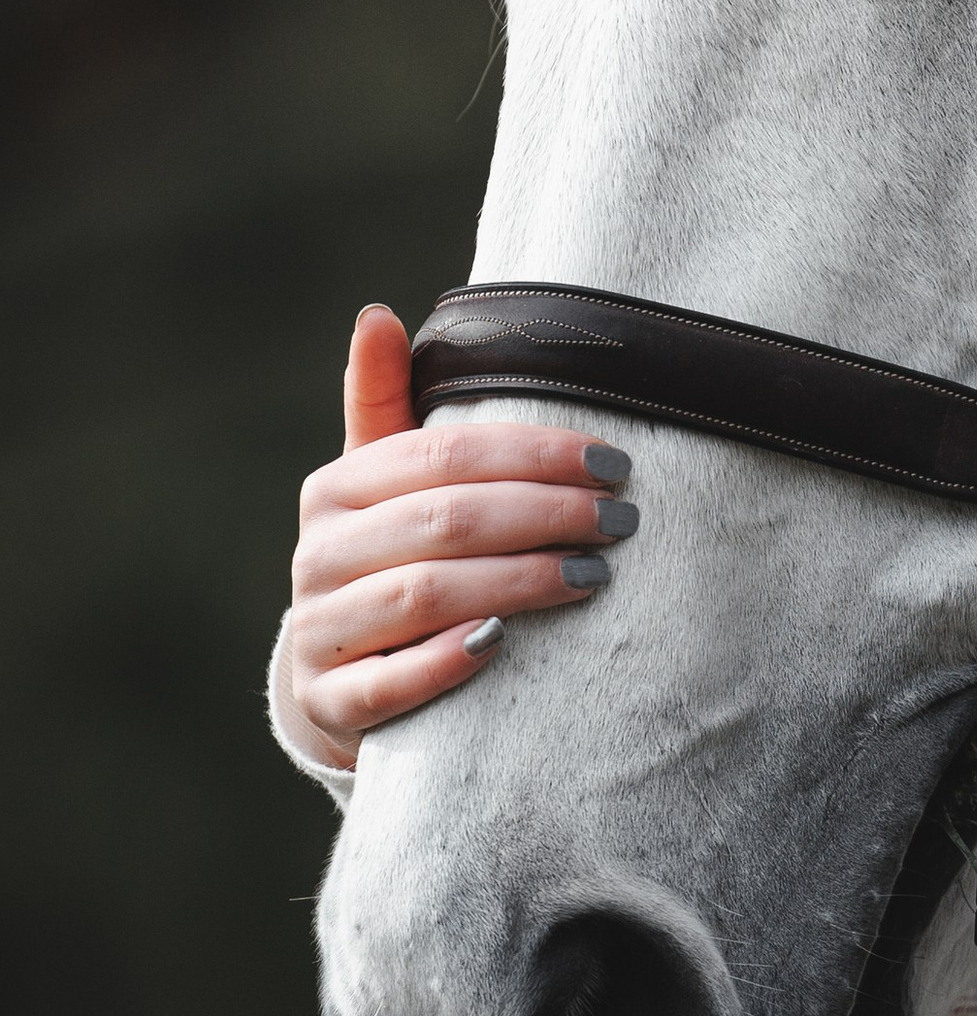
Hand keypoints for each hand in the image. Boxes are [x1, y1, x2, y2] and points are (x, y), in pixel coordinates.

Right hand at [280, 303, 639, 771]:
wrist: (337, 679)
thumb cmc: (388, 561)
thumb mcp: (384, 484)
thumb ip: (387, 403)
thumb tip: (377, 314)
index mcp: (336, 490)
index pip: (442, 457)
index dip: (533, 454)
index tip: (612, 461)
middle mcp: (317, 556)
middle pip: (444, 521)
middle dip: (544, 514)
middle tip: (620, 519)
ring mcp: (318, 632)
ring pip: (424, 595)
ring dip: (518, 582)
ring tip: (595, 574)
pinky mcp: (330, 701)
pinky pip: (389, 683)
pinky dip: (447, 659)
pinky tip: (505, 643)